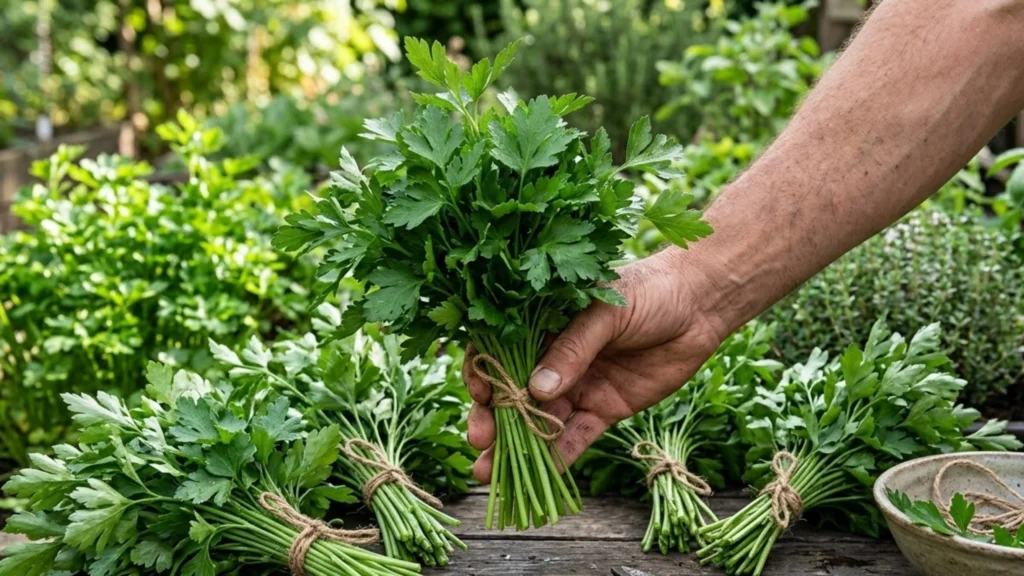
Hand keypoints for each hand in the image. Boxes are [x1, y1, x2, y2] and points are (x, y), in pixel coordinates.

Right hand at [462, 248, 728, 482]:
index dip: (484, 374)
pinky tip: (542, 475)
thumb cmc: (649, 290)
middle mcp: (555, 358)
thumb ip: (573, 349)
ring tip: (492, 474)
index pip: (500, 350)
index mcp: (544, 323)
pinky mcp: (605, 409)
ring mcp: (578, 386)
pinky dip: (559, 457)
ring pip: (540, 421)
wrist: (700, 304)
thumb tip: (537, 390)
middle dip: (493, 419)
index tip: (479, 394)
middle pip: (513, 393)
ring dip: (517, 447)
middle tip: (481, 441)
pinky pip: (577, 437)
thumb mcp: (605, 311)